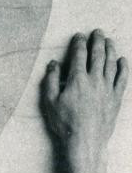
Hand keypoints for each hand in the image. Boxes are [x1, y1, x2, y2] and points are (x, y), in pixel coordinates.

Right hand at [41, 30, 127, 164]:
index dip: (79, 43)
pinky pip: (122, 78)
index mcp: (77, 79)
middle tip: (97, 32)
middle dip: (97, 41)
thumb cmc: (64, 122)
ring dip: (110, 49)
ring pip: (111, 63)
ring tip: (109, 41)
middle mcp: (95, 80)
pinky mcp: (116, 98)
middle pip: (98, 55)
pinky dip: (123, 67)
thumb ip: (51, 80)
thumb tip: (53, 64)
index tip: (79, 36)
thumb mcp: (49, 101)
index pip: (79, 55)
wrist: (85, 140)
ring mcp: (108, 88)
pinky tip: (123, 60)